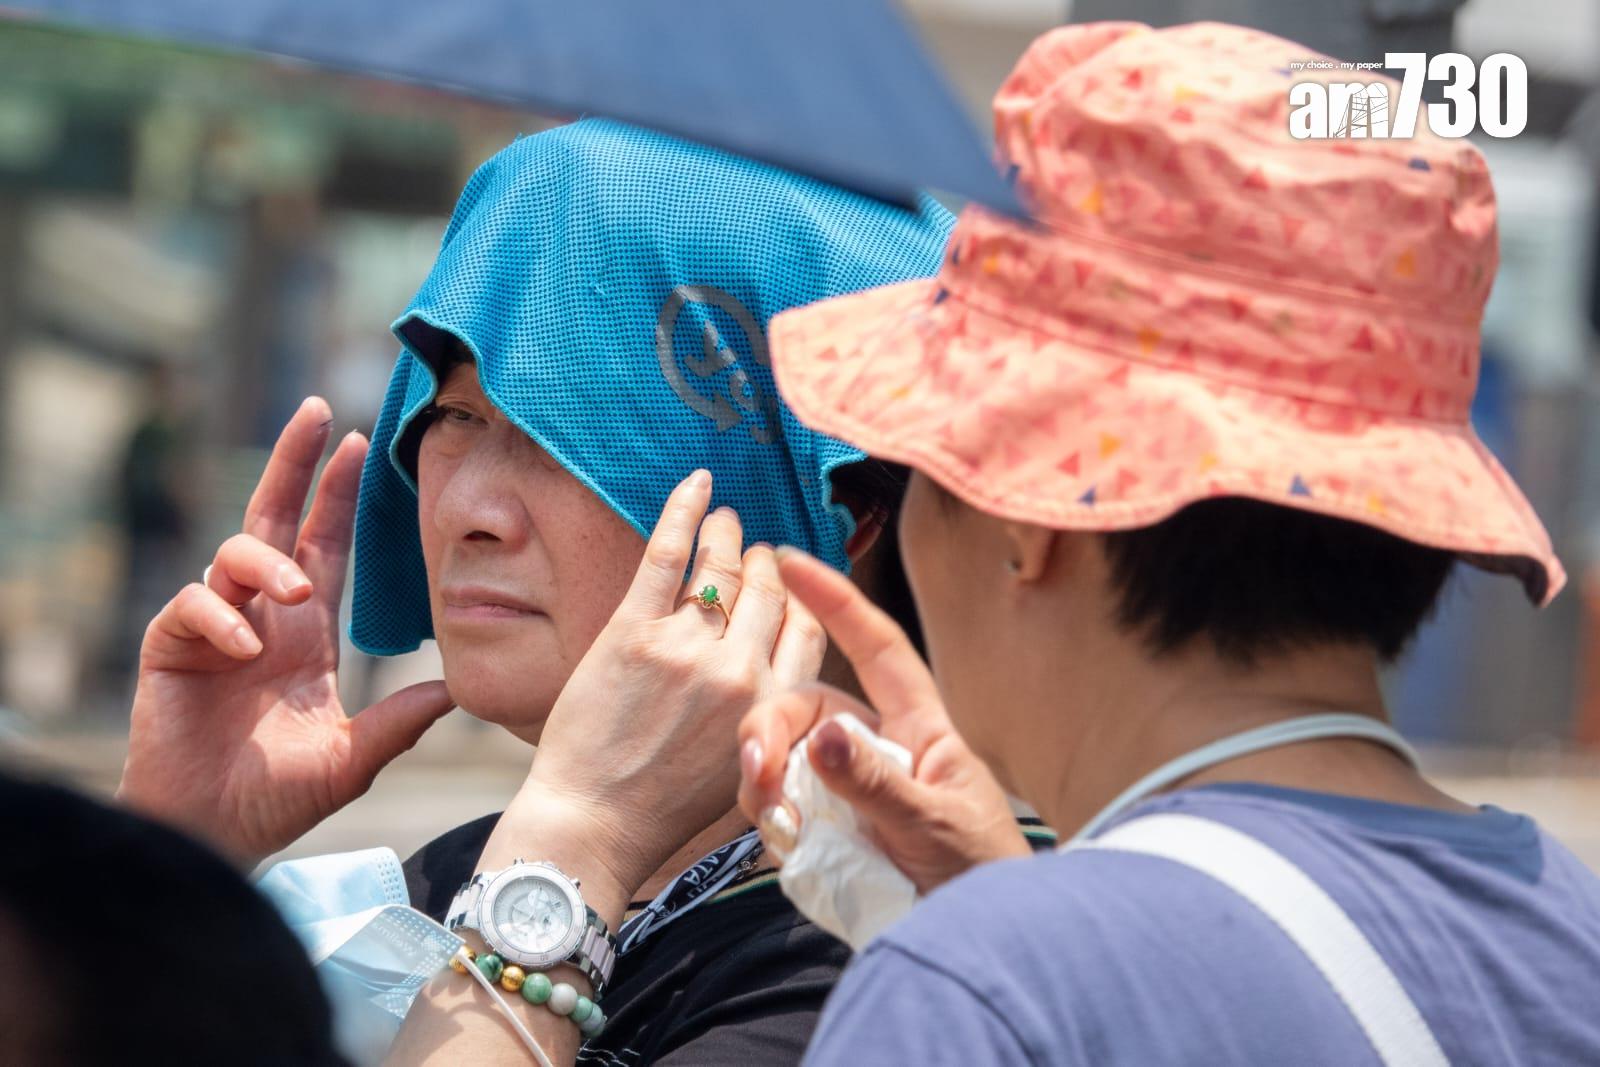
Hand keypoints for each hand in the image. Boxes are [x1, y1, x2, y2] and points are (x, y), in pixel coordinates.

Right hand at [117, 397, 454, 866]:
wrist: (218, 835)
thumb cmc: (280, 797)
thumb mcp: (353, 757)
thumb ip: (399, 723)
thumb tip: (455, 688)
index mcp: (305, 630)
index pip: (324, 545)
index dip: (338, 496)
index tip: (361, 443)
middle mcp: (261, 617)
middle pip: (272, 520)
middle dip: (294, 465)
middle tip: (317, 415)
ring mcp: (213, 630)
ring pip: (232, 556)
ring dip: (267, 563)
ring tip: (295, 595)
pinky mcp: (170, 651)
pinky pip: (191, 608)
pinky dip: (221, 619)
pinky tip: (247, 649)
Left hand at [485, 470, 827, 901]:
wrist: (594, 823)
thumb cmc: (663, 808)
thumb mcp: (745, 768)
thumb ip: (769, 711)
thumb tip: (776, 665)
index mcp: (773, 704)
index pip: (805, 628)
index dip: (801, 597)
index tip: (791, 583)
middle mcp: (739, 668)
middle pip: (767, 591)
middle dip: (766, 563)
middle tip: (757, 549)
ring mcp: (686, 645)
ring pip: (721, 568)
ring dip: (729, 534)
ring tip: (727, 517)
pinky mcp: (631, 629)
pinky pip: (665, 554)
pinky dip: (683, 511)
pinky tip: (695, 484)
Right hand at [737, 549, 1028, 894]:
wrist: (979, 944)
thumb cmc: (981, 878)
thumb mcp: (935, 828)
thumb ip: (876, 785)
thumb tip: (824, 736)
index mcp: (919, 730)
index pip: (879, 650)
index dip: (838, 602)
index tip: (790, 563)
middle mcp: (875, 750)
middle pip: (807, 709)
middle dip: (771, 728)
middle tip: (756, 775)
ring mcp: (847, 792)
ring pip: (783, 759)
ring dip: (764, 782)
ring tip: (776, 828)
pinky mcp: (826, 833)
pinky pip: (780, 808)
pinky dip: (770, 820)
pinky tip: (781, 846)